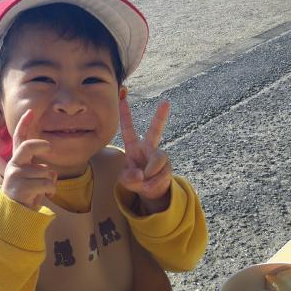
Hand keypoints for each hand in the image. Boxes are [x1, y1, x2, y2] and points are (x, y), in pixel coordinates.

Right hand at [2, 110, 56, 209]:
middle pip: (27, 147)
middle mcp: (14, 166)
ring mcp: (16, 176)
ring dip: (50, 183)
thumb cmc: (27, 195)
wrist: (15, 215)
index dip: (24, 125)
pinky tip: (42, 196)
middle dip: (39, 144)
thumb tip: (49, 170)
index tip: (31, 111)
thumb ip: (36, 168)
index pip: (19, 139)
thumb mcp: (31, 178)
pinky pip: (47, 184)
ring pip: (46, 172)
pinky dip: (50, 191)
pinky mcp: (21, 188)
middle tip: (49, 146)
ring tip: (40, 191)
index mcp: (17, 162)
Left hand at [118, 98, 171, 213]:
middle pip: (155, 131)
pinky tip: (148, 187)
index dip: (125, 116)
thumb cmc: (135, 180)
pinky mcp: (168, 168)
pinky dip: (152, 184)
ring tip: (144, 185)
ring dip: (149, 175)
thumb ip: (128, 177)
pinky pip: (160, 176)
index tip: (122, 99)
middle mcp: (149, 148)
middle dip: (160, 117)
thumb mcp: (125, 180)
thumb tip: (142, 174)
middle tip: (166, 102)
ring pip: (157, 161)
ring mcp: (160, 157)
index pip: (128, 130)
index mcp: (134, 147)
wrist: (151, 191)